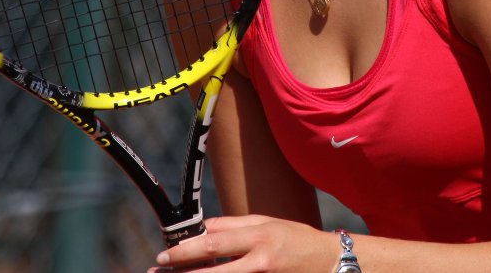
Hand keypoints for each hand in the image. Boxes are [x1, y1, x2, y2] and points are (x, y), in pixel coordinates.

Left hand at [149, 215, 338, 271]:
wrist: (331, 262)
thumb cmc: (297, 240)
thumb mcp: (267, 223)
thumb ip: (234, 226)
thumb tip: (203, 229)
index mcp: (259, 237)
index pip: (214, 244)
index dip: (185, 251)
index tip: (164, 256)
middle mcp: (261, 261)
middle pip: (214, 271)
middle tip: (159, 272)